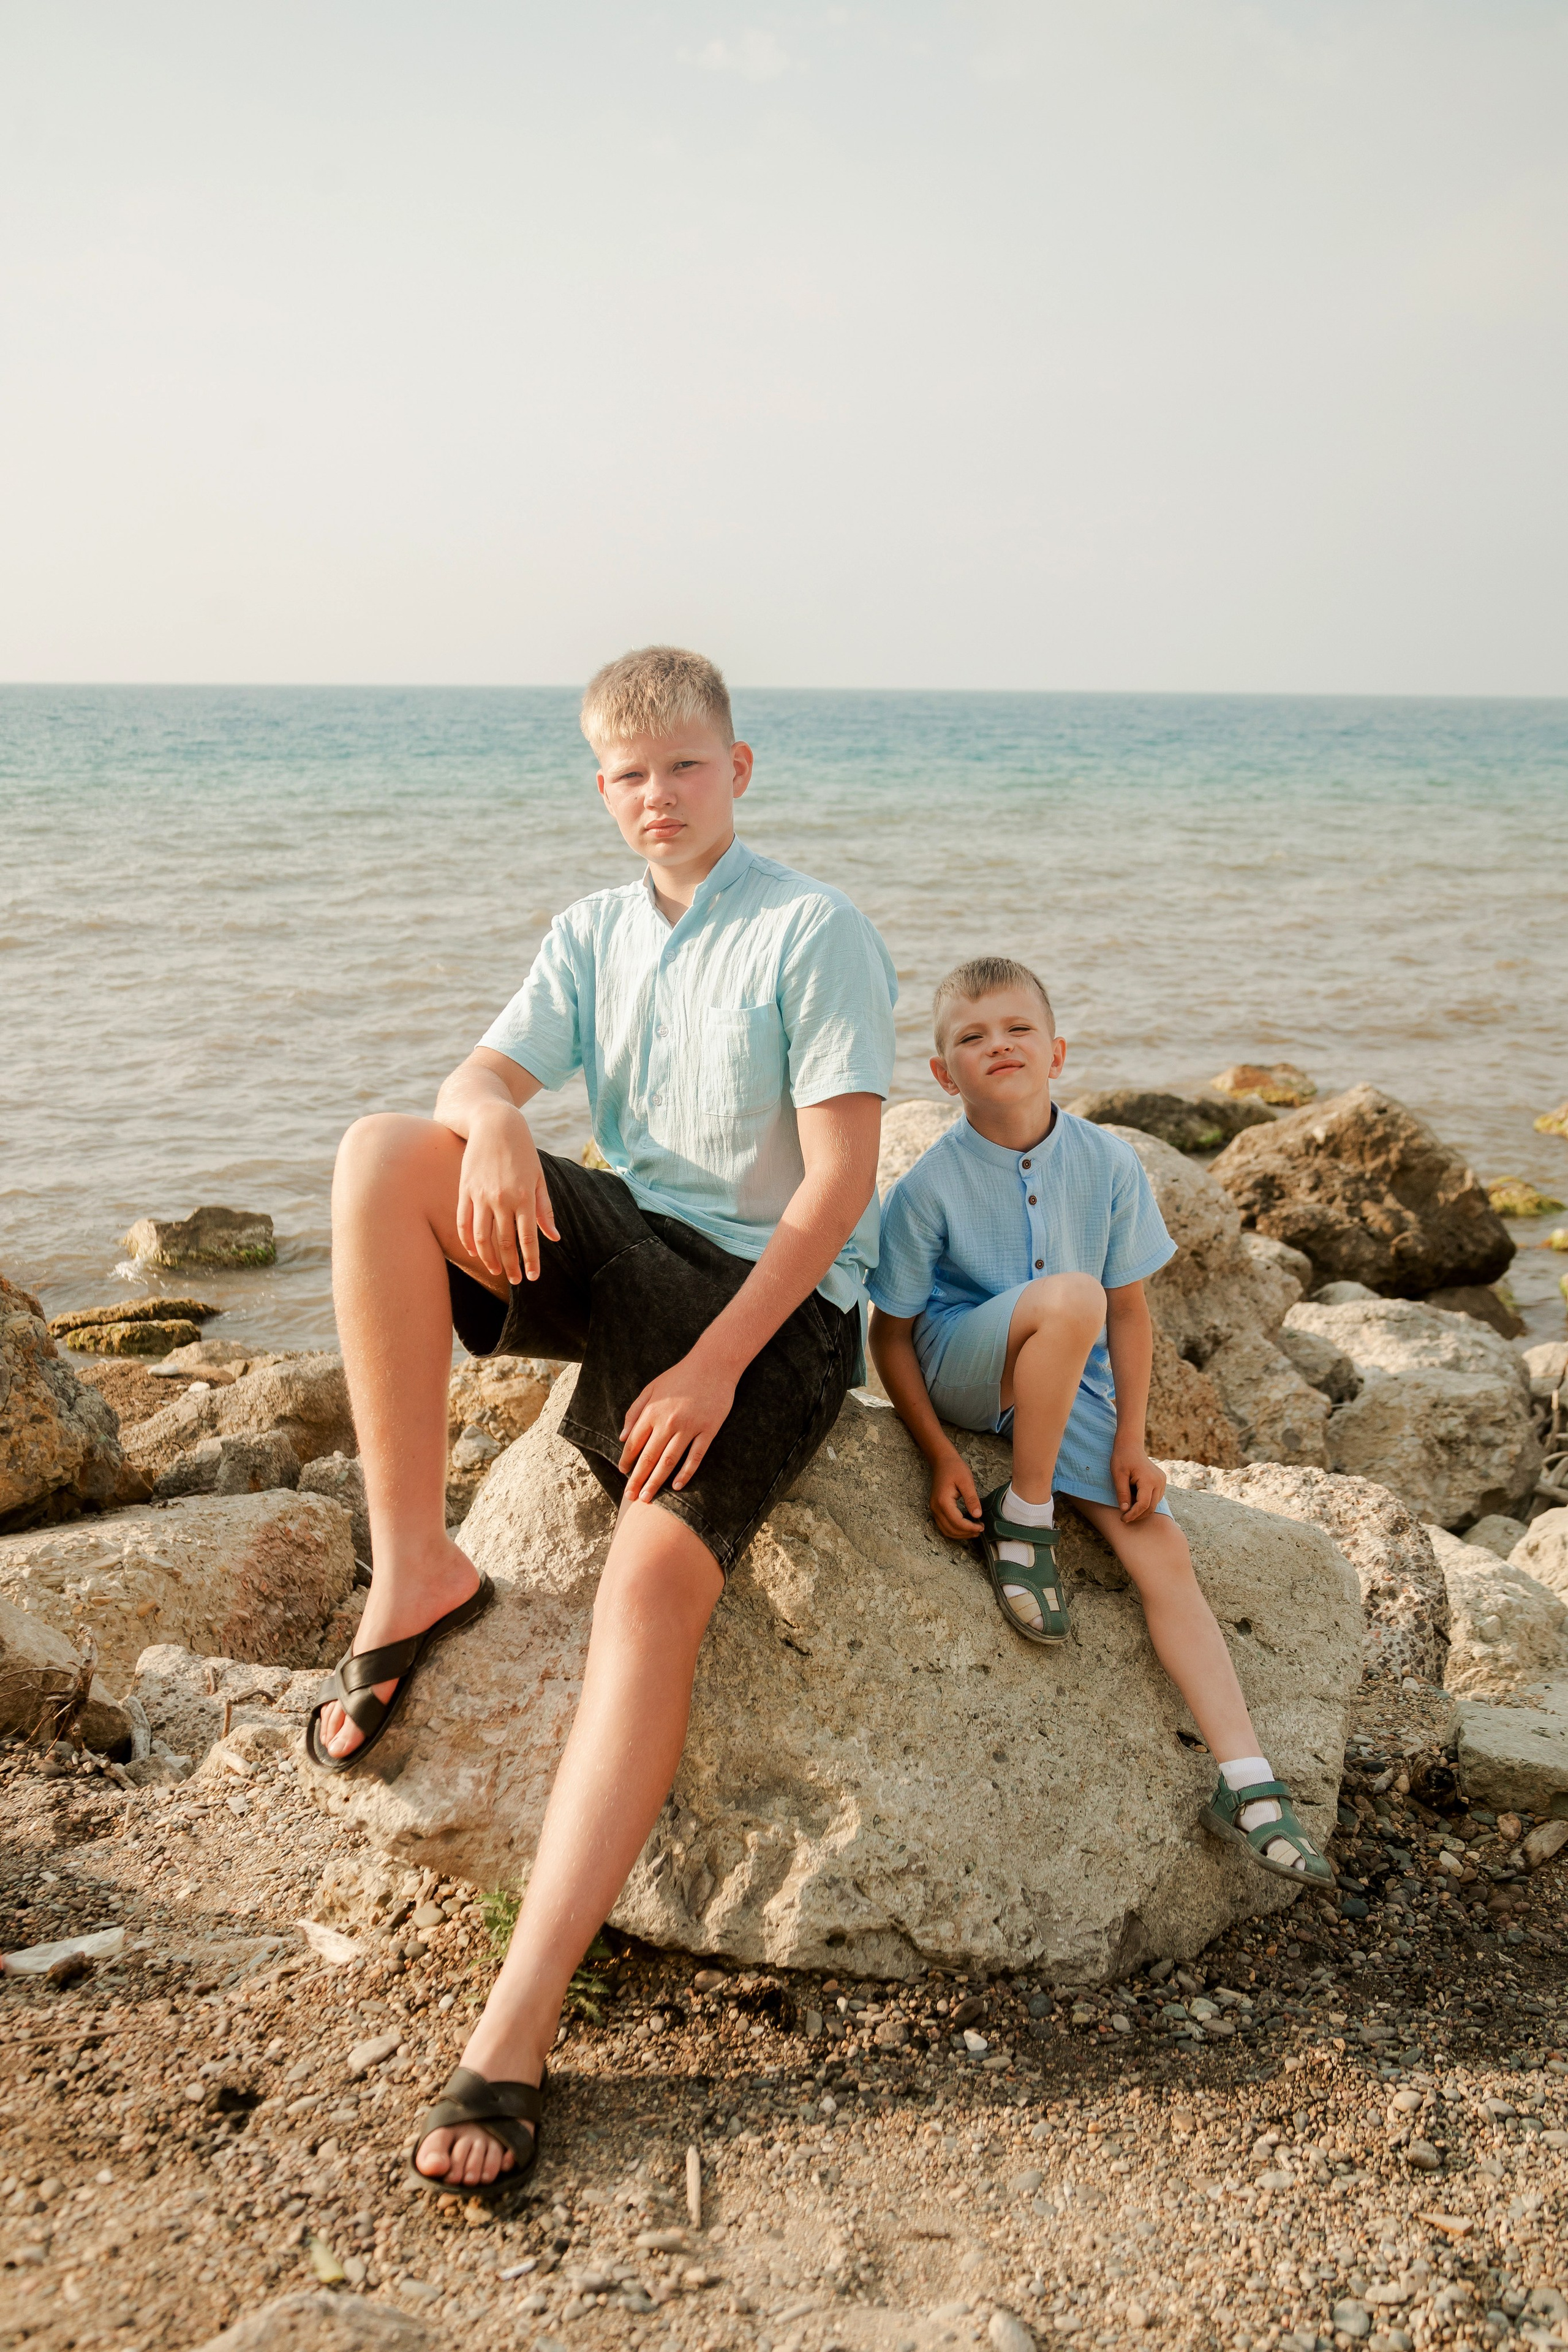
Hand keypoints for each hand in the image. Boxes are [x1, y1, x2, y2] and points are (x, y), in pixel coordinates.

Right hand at [455, 1103, 559, 1284]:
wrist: (495, 1124)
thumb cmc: (523, 1151)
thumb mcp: (539, 1178)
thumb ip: (545, 1209)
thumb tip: (554, 1237)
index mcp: (523, 1197)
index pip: (527, 1238)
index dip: (530, 1261)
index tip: (532, 1277)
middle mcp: (501, 1199)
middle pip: (504, 1242)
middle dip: (511, 1265)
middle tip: (516, 1281)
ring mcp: (480, 1195)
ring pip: (481, 1237)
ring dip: (489, 1258)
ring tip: (497, 1271)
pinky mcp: (465, 1190)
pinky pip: (463, 1222)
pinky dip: (467, 1240)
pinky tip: (474, 1252)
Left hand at [618, 1344, 737, 1503]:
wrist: (714, 1363)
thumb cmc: (680, 1376)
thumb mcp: (651, 1388)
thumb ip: (634, 1412)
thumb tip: (622, 1437)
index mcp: (652, 1411)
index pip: (634, 1443)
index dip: (626, 1461)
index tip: (623, 1474)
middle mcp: (668, 1421)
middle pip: (649, 1457)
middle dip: (637, 1479)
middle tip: (630, 1497)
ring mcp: (690, 1427)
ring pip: (669, 1461)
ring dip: (656, 1482)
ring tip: (647, 1498)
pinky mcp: (708, 1430)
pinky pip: (695, 1456)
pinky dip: (686, 1473)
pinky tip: (676, 1486)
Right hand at [929, 1448, 983, 1540]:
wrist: (942, 1461)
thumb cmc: (954, 1468)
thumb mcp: (966, 1481)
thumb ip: (972, 1499)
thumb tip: (977, 1515)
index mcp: (943, 1501)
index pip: (957, 1522)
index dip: (970, 1527)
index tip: (981, 1526)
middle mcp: (936, 1508)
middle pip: (950, 1529)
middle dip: (966, 1533)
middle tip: (980, 1530)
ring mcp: (934, 1509)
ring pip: (946, 1530)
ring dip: (960, 1534)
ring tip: (974, 1531)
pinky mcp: (936, 1509)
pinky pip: (944, 1526)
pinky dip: (954, 1530)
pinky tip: (965, 1527)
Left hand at [1112, 1441, 1166, 1522]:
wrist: (1131, 1446)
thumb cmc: (1122, 1459)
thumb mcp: (1118, 1475)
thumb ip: (1122, 1493)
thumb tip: (1125, 1510)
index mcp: (1149, 1479)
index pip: (1143, 1505)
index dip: (1133, 1514)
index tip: (1122, 1519)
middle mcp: (1159, 1481)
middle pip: (1151, 1507)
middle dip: (1138, 1515)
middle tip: (1125, 1517)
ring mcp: (1162, 1481)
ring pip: (1154, 1504)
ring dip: (1142, 1510)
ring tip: (1128, 1507)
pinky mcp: (1161, 1482)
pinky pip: (1155, 1498)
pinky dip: (1145, 1503)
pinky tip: (1134, 1500)